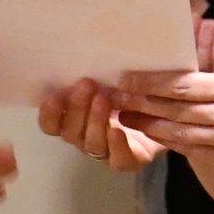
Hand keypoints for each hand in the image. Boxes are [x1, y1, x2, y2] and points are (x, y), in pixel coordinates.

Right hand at [38, 77, 159, 169]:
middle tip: (87, 84)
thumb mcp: (111, 78)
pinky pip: (117, 158)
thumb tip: (85, 53)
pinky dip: (116, 144)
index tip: (55, 95)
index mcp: (73, 119)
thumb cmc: (129, 89)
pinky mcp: (127, 160)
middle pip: (70, 132)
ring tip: (105, 100)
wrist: (164, 112)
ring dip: (95, 121)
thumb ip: (97, 74)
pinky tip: (118, 129)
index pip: (51, 123)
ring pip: (91, 143)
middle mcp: (84, 137)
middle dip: (76, 108)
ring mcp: (104, 151)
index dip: (49, 113)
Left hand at [115, 67, 213, 175]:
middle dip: (142, 105)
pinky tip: (154, 135)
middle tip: (116, 99)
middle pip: (177, 110)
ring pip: (181, 135)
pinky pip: (193, 153)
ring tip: (125, 118)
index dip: (151, 84)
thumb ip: (211, 74)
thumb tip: (176, 64)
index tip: (128, 79)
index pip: (184, 85)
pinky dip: (171, 143)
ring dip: (149, 127)